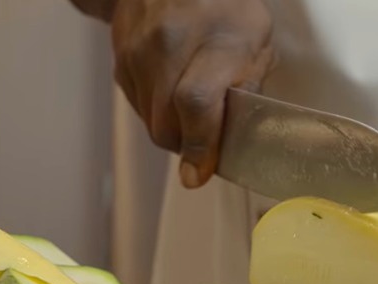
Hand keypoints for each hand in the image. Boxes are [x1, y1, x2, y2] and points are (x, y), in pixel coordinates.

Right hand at [110, 0, 274, 186]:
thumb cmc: (224, 5)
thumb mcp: (256, 38)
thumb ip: (249, 87)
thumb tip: (234, 137)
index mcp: (214, 38)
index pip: (196, 103)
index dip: (200, 145)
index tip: (200, 173)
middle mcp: (169, 45)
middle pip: (167, 124)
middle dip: (187, 146)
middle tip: (207, 141)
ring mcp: (138, 53)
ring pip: (150, 123)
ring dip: (173, 130)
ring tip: (192, 110)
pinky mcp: (121, 62)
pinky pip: (138, 107)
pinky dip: (157, 112)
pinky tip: (173, 90)